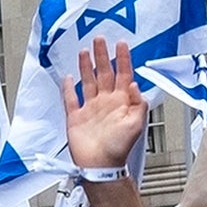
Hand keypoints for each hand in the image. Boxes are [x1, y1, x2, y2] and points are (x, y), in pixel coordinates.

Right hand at [63, 39, 151, 172]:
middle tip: (100, 39)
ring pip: (88, 81)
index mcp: (121, 102)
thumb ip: (138, 104)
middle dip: (103, 56)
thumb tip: (136, 84)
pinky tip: (68, 78)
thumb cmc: (119, 149)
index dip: (123, 59)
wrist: (100, 166)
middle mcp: (106, 103)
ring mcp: (90, 109)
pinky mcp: (76, 117)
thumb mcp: (136, 125)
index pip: (123, 75)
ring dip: (87, 66)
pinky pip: (71, 99)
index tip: (121, 44)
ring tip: (85, 51)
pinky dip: (68, 88)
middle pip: (105, 73)